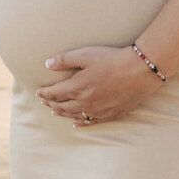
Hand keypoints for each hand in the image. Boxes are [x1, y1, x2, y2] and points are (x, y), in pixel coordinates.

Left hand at [39, 45, 157, 124]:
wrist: (139, 71)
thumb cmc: (112, 60)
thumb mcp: (86, 54)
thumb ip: (65, 60)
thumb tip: (47, 64)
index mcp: (76, 87)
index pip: (54, 93)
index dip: (44, 93)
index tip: (38, 91)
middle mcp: (84, 102)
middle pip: (61, 106)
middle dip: (50, 103)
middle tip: (44, 101)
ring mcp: (97, 110)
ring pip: (74, 115)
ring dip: (62, 113)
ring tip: (55, 111)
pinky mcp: (109, 114)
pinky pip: (90, 122)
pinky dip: (80, 123)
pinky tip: (76, 123)